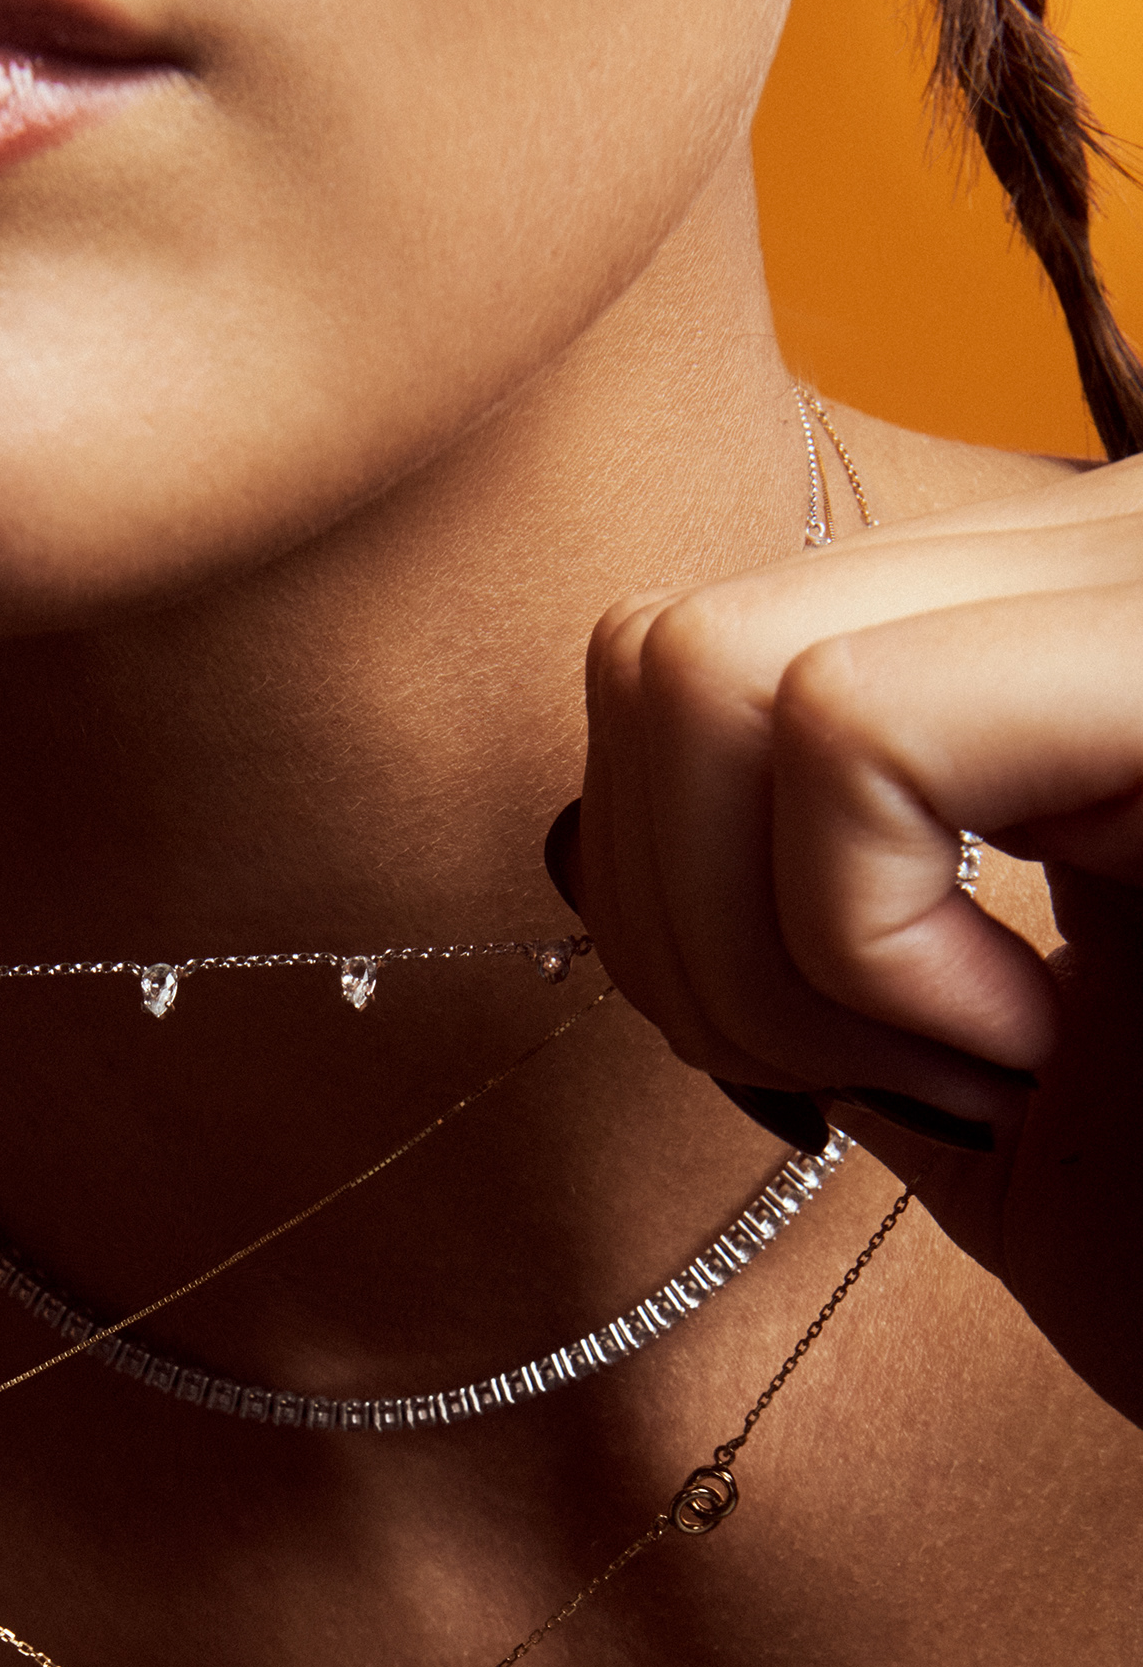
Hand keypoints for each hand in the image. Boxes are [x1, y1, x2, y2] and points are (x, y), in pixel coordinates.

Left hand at [573, 453, 1142, 1425]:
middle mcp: (1108, 564)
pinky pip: (848, 735)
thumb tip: (579, 844)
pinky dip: (867, 953)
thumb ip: (812, 959)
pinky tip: (1044, 1040)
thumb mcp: (991, 1102)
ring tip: (1001, 1056)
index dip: (672, 917)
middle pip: (650, 650)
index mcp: (1052, 655)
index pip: (679, 663)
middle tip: (907, 1074)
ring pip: (697, 668)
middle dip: (689, 945)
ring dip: (777, 957)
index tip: (865, 1070)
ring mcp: (1141, 589)